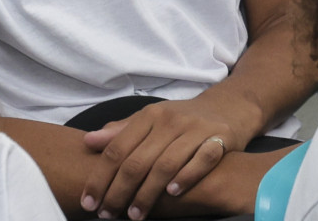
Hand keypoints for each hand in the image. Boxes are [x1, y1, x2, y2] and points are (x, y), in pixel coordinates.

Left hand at [79, 96, 247, 219]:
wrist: (228, 107)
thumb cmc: (181, 119)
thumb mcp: (151, 120)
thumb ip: (121, 132)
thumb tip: (89, 142)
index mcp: (150, 116)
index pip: (117, 149)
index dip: (100, 177)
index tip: (89, 202)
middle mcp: (171, 120)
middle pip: (138, 161)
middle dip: (119, 191)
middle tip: (108, 213)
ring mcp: (196, 129)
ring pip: (166, 164)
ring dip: (148, 193)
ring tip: (136, 214)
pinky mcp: (220, 138)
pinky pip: (202, 159)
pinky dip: (186, 176)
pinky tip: (173, 193)